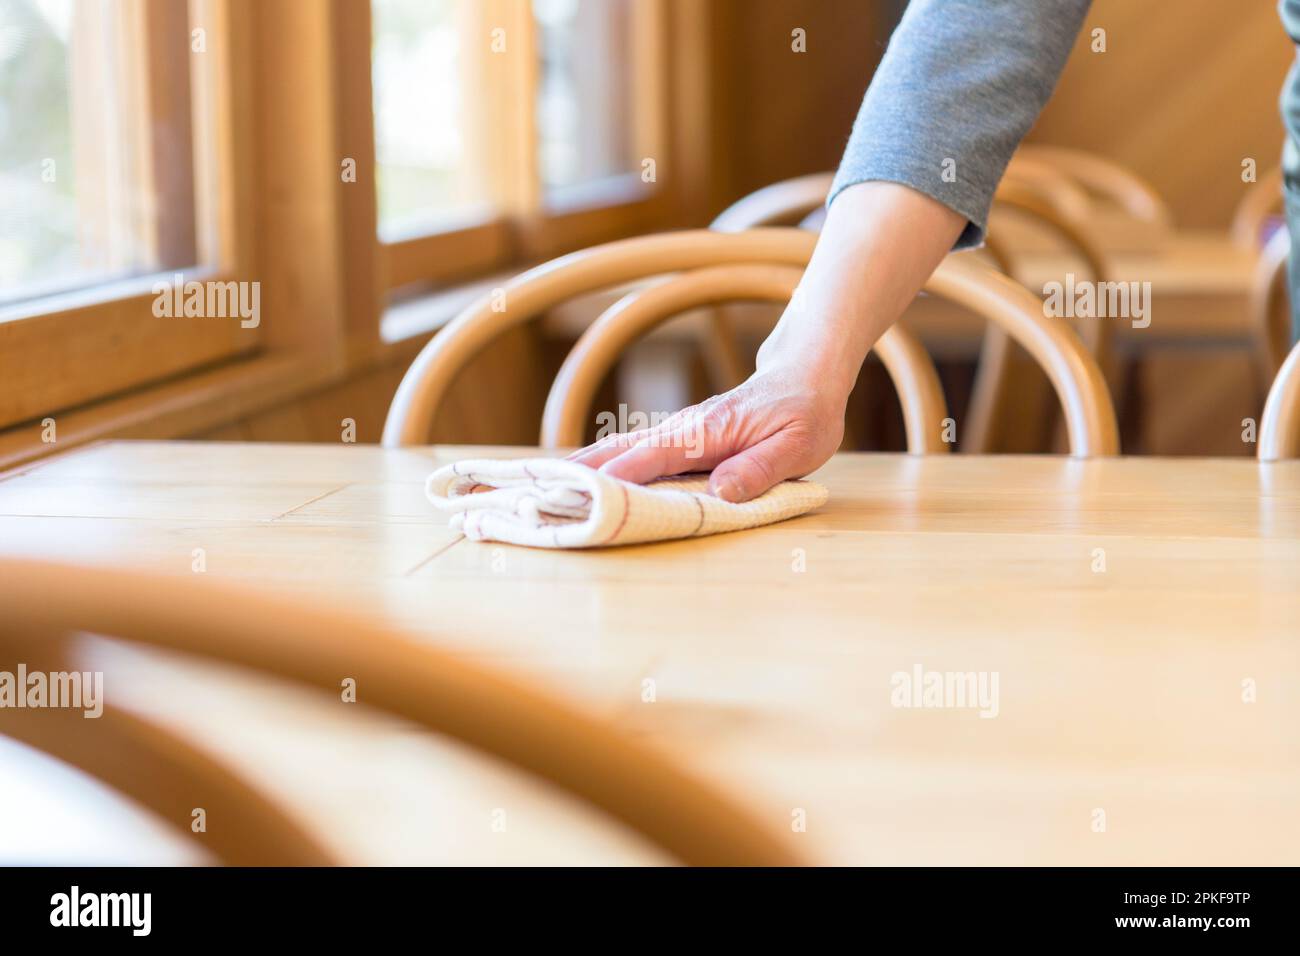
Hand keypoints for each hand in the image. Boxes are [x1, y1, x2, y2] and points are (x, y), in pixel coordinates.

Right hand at [567, 361, 848, 502]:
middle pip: (618, 453)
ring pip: (619, 453)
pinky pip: (633, 457)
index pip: (650, 459)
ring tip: (541, 492)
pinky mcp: (679, 443)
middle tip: (536, 496)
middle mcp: (681, 431)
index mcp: (705, 434)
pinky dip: (602, 468)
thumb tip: (720, 492)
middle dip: (578, 474)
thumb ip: (760, 468)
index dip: (616, 481)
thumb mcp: (798, 445)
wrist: (805, 377)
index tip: (581, 498)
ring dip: (581, 472)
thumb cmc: (804, 413)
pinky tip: (579, 481)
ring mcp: (676, 435)